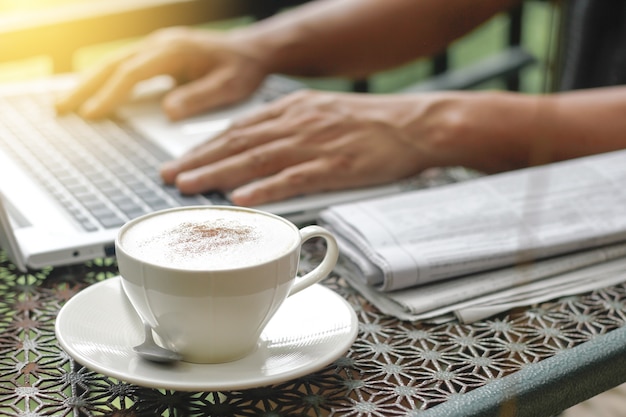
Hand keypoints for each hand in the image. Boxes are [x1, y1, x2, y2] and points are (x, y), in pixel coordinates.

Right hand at [55, 27, 268, 119]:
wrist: (252, 51)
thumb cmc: (243, 69)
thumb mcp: (230, 87)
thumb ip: (200, 98)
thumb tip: (168, 111)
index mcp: (175, 50)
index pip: (133, 73)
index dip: (111, 94)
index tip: (92, 114)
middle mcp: (161, 44)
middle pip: (114, 64)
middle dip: (85, 86)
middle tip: (61, 109)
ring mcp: (157, 46)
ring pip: (114, 62)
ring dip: (89, 82)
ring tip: (66, 103)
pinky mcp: (158, 53)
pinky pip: (124, 65)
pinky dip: (105, 79)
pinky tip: (93, 93)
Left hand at [161, 90, 439, 205]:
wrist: (415, 123)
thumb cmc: (372, 124)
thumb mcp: (324, 114)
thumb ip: (291, 129)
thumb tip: (261, 150)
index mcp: (293, 110)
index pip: (239, 128)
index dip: (206, 145)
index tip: (181, 159)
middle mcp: (297, 123)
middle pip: (238, 143)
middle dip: (198, 160)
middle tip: (168, 176)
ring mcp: (315, 145)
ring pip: (256, 159)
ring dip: (218, 172)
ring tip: (188, 185)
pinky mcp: (336, 167)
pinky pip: (294, 179)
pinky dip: (265, 188)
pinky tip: (241, 198)